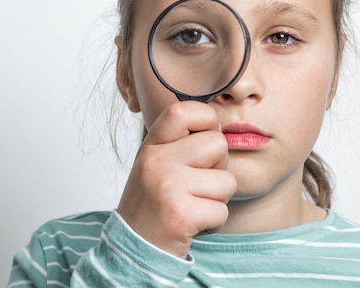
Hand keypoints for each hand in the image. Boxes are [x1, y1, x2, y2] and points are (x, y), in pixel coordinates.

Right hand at [117, 101, 236, 257]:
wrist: (133, 250)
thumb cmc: (153, 206)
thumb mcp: (156, 165)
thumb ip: (181, 143)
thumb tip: (218, 124)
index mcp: (151, 147)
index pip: (184, 110)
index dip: (206, 119)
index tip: (205, 137)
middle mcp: (156, 162)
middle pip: (217, 144)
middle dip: (218, 167)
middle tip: (197, 185)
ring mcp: (168, 187)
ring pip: (226, 180)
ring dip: (217, 199)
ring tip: (192, 206)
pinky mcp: (181, 214)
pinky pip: (222, 210)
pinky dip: (213, 222)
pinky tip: (192, 224)